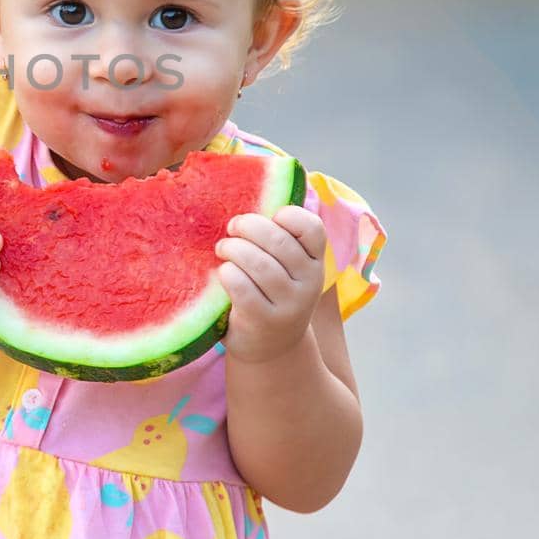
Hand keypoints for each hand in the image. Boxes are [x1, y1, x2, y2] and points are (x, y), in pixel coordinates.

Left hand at [215, 206, 325, 363]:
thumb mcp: (286, 269)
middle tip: (232, 229)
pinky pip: (242, 286)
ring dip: (232, 249)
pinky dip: (227, 274)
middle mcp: (309, 282)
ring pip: (258, 263)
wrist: (271, 348)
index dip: (288, 215)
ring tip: (223, 249)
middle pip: (278, 241)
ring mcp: (289, 304)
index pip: (312, 228)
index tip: (269, 219)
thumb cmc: (271, 294)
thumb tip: (247, 190)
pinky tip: (222, 274)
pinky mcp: (265, 321)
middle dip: (247, 227)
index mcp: (316, 262)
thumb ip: (279, 240)